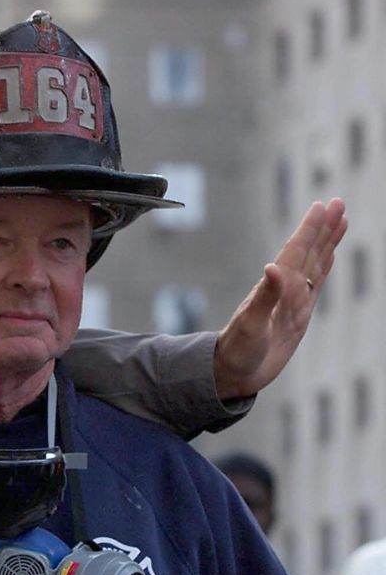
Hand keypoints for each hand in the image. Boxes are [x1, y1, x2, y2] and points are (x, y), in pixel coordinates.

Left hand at [213, 198, 347, 398]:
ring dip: (327, 242)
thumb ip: (264, 297)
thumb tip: (273, 267)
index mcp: (274, 288)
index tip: (323, 206)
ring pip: (315, 264)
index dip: (309, 230)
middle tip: (338, 202)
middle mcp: (285, 290)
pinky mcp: (298, 315)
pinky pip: (316, 285)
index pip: (295, 252)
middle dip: (323, 228)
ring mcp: (293, 301)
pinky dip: (325, 267)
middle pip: (308, 252)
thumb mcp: (250, 325)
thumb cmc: (237, 350)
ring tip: (340, 220)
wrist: (232, 372)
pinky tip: (330, 255)